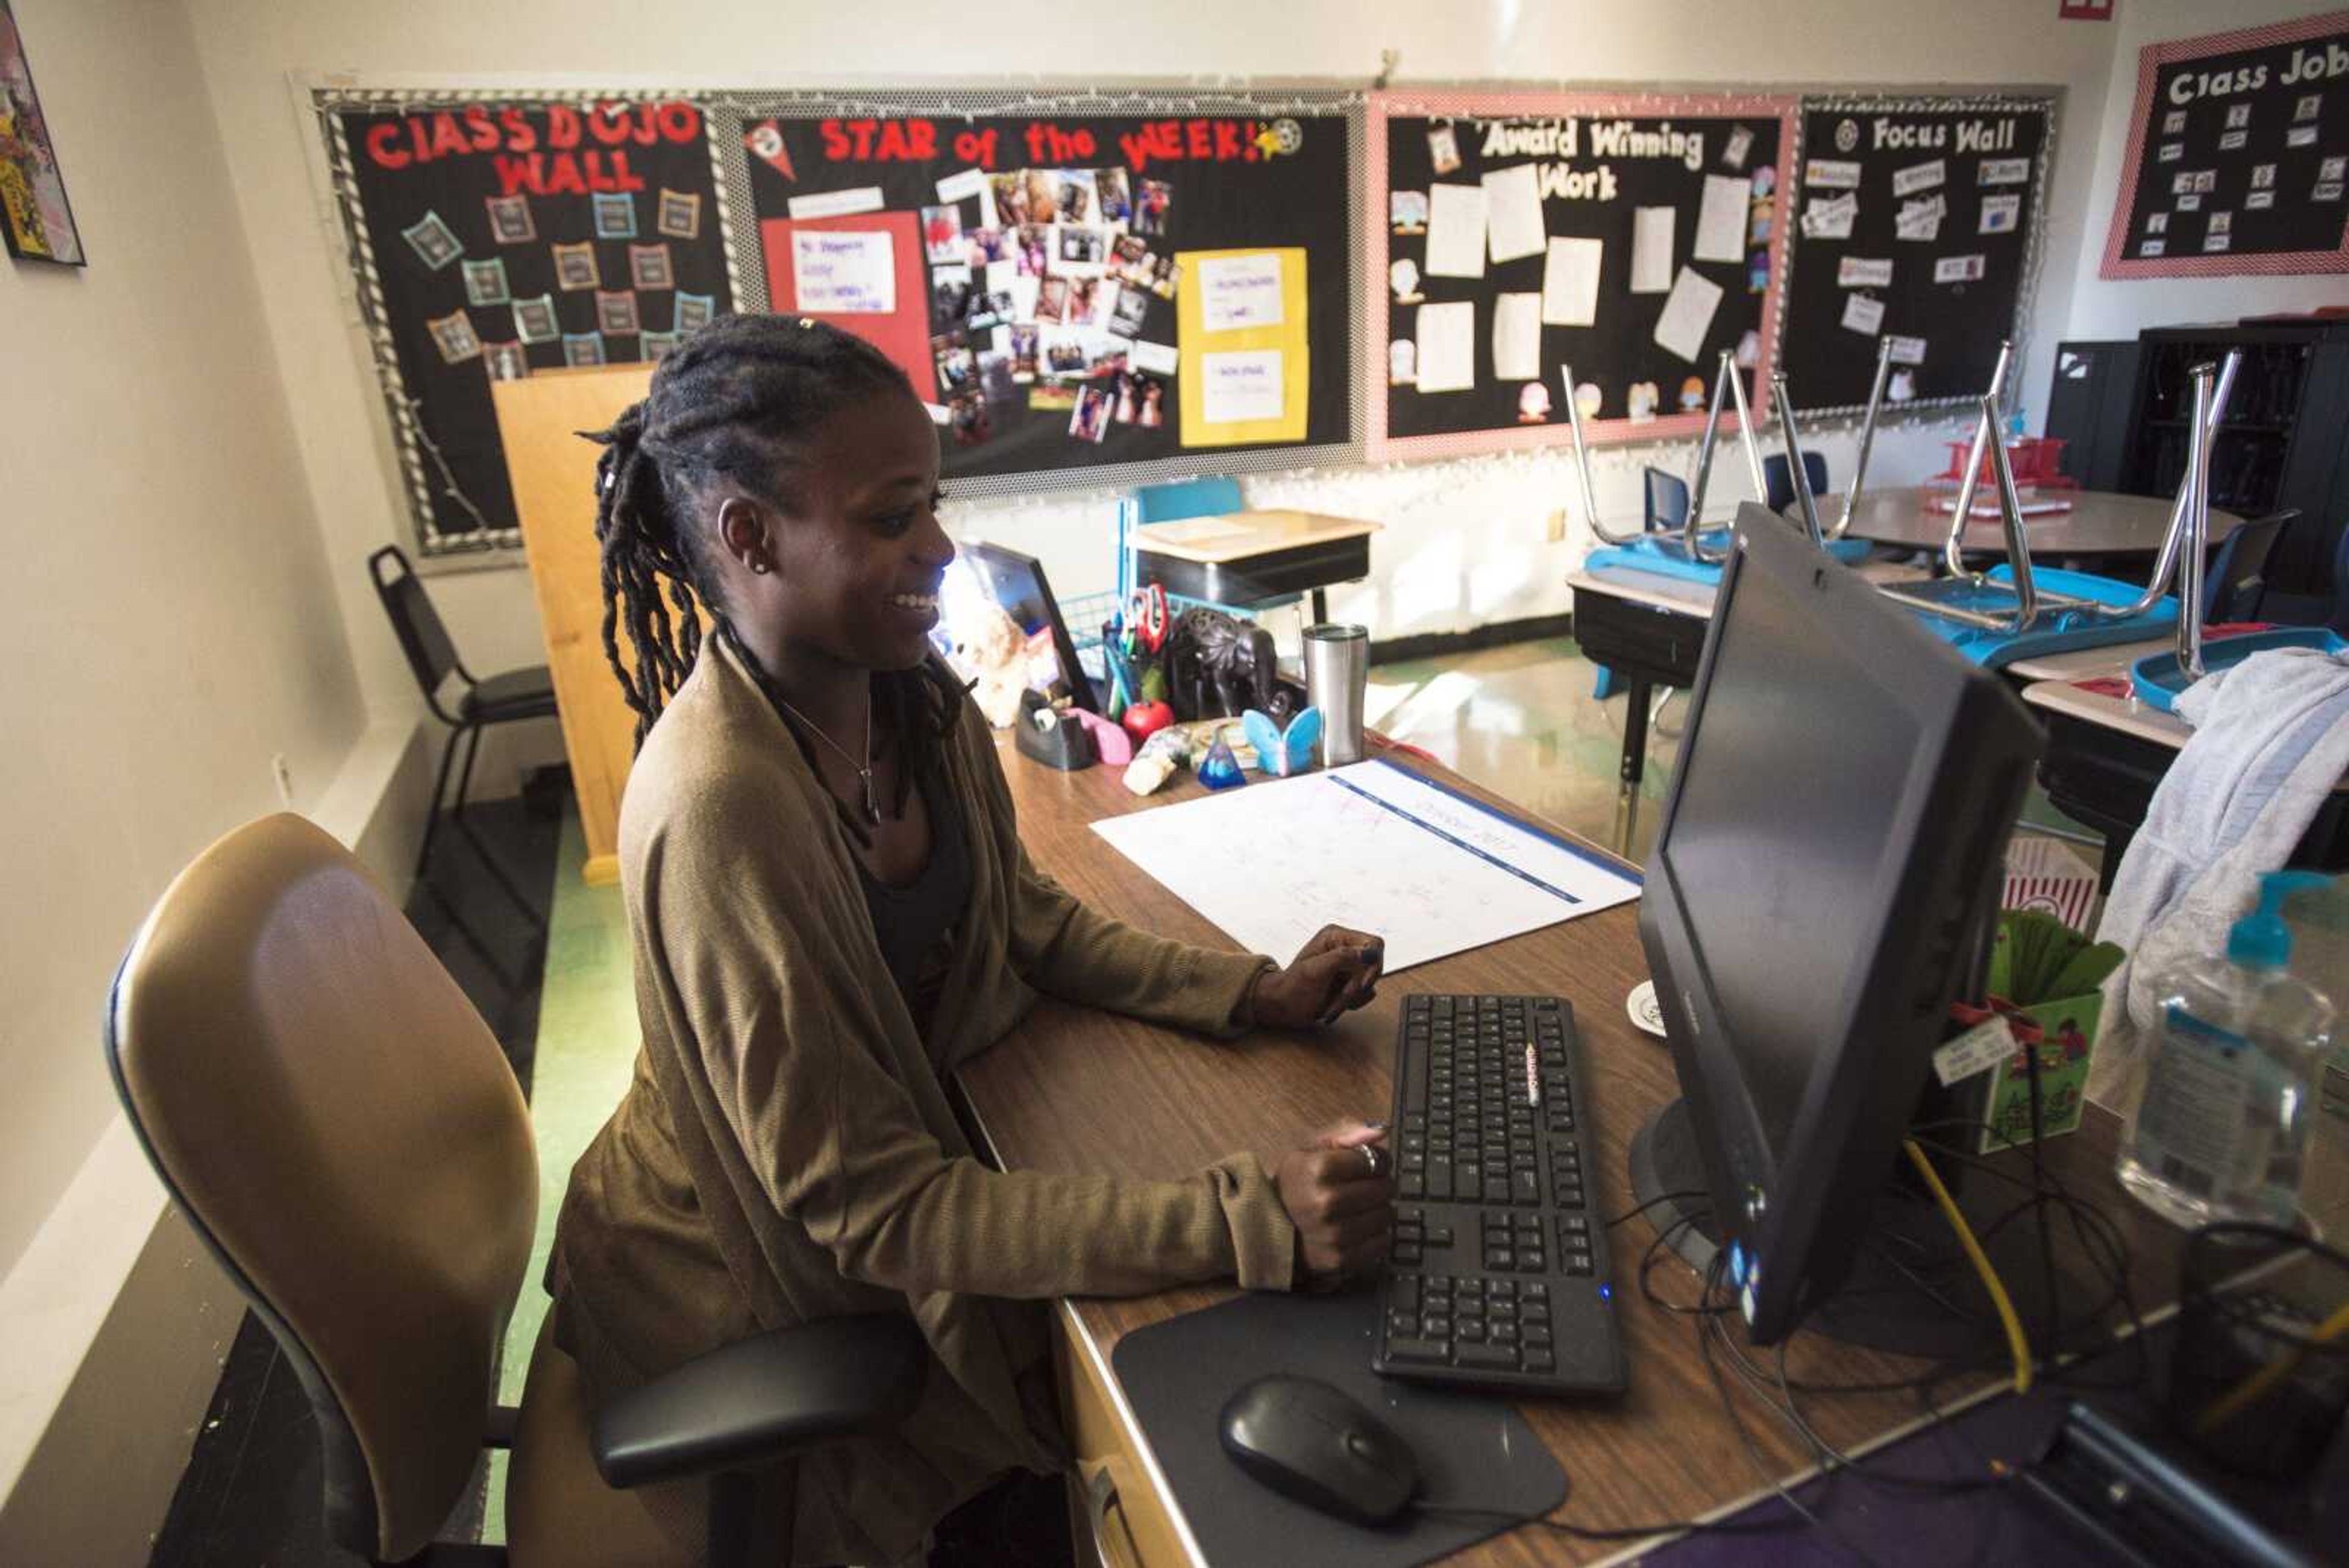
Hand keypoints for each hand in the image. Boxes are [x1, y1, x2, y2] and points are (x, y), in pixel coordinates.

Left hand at [1250, 927, 1383, 1028]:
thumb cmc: (1293, 987)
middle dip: (1356, 987)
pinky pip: (1364, 995)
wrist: (1283, 1007)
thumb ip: (1342, 957)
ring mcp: (1348, 967)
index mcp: (1336, 937)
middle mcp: (1345, 949)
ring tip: (1329, 1004)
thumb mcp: (1315, 970)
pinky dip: (1350, 1004)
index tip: (1364, 982)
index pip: (1373, 944)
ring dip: (1350, 999)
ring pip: (1369, 984)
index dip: (1373, 963)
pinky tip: (1333, 1006)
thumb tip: (1368, 953)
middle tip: (1339, 997)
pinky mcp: (1350, 983)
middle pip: (1373, 967)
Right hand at [1273, 1121, 1392, 1281]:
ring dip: (1378, 1210)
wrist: (1265, 1230)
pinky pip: (1382, 1243)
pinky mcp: (1340, 1260)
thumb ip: (1346, 1135)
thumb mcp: (1310, 1151)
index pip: (1376, 1160)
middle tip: (1361, 1188)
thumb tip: (1381, 1130)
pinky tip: (1358, 1229)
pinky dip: (1376, 1236)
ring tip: (1359, 1209)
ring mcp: (1334, 1235)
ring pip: (1386, 1215)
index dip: (1376, 1160)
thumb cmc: (1294, 1185)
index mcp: (1319, 1169)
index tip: (1366, 1166)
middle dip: (1379, 1185)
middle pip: (1384, 1188)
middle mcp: (1327, 1202)